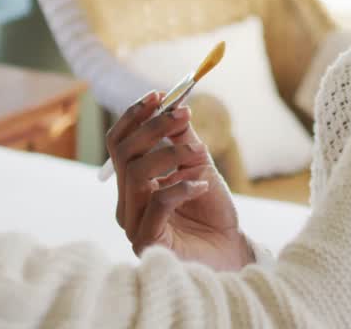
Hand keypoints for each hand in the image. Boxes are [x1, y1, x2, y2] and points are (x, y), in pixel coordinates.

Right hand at [106, 93, 253, 270]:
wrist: (231, 255)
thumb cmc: (213, 215)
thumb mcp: (199, 168)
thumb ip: (183, 140)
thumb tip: (173, 107)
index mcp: (132, 185)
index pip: (119, 143)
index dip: (134, 116)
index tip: (158, 95)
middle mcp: (126, 203)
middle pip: (123, 153)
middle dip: (154, 127)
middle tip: (184, 114)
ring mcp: (133, 224)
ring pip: (137, 174)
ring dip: (171, 155)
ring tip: (200, 158)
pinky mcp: (147, 241)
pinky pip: (157, 202)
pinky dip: (182, 186)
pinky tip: (202, 187)